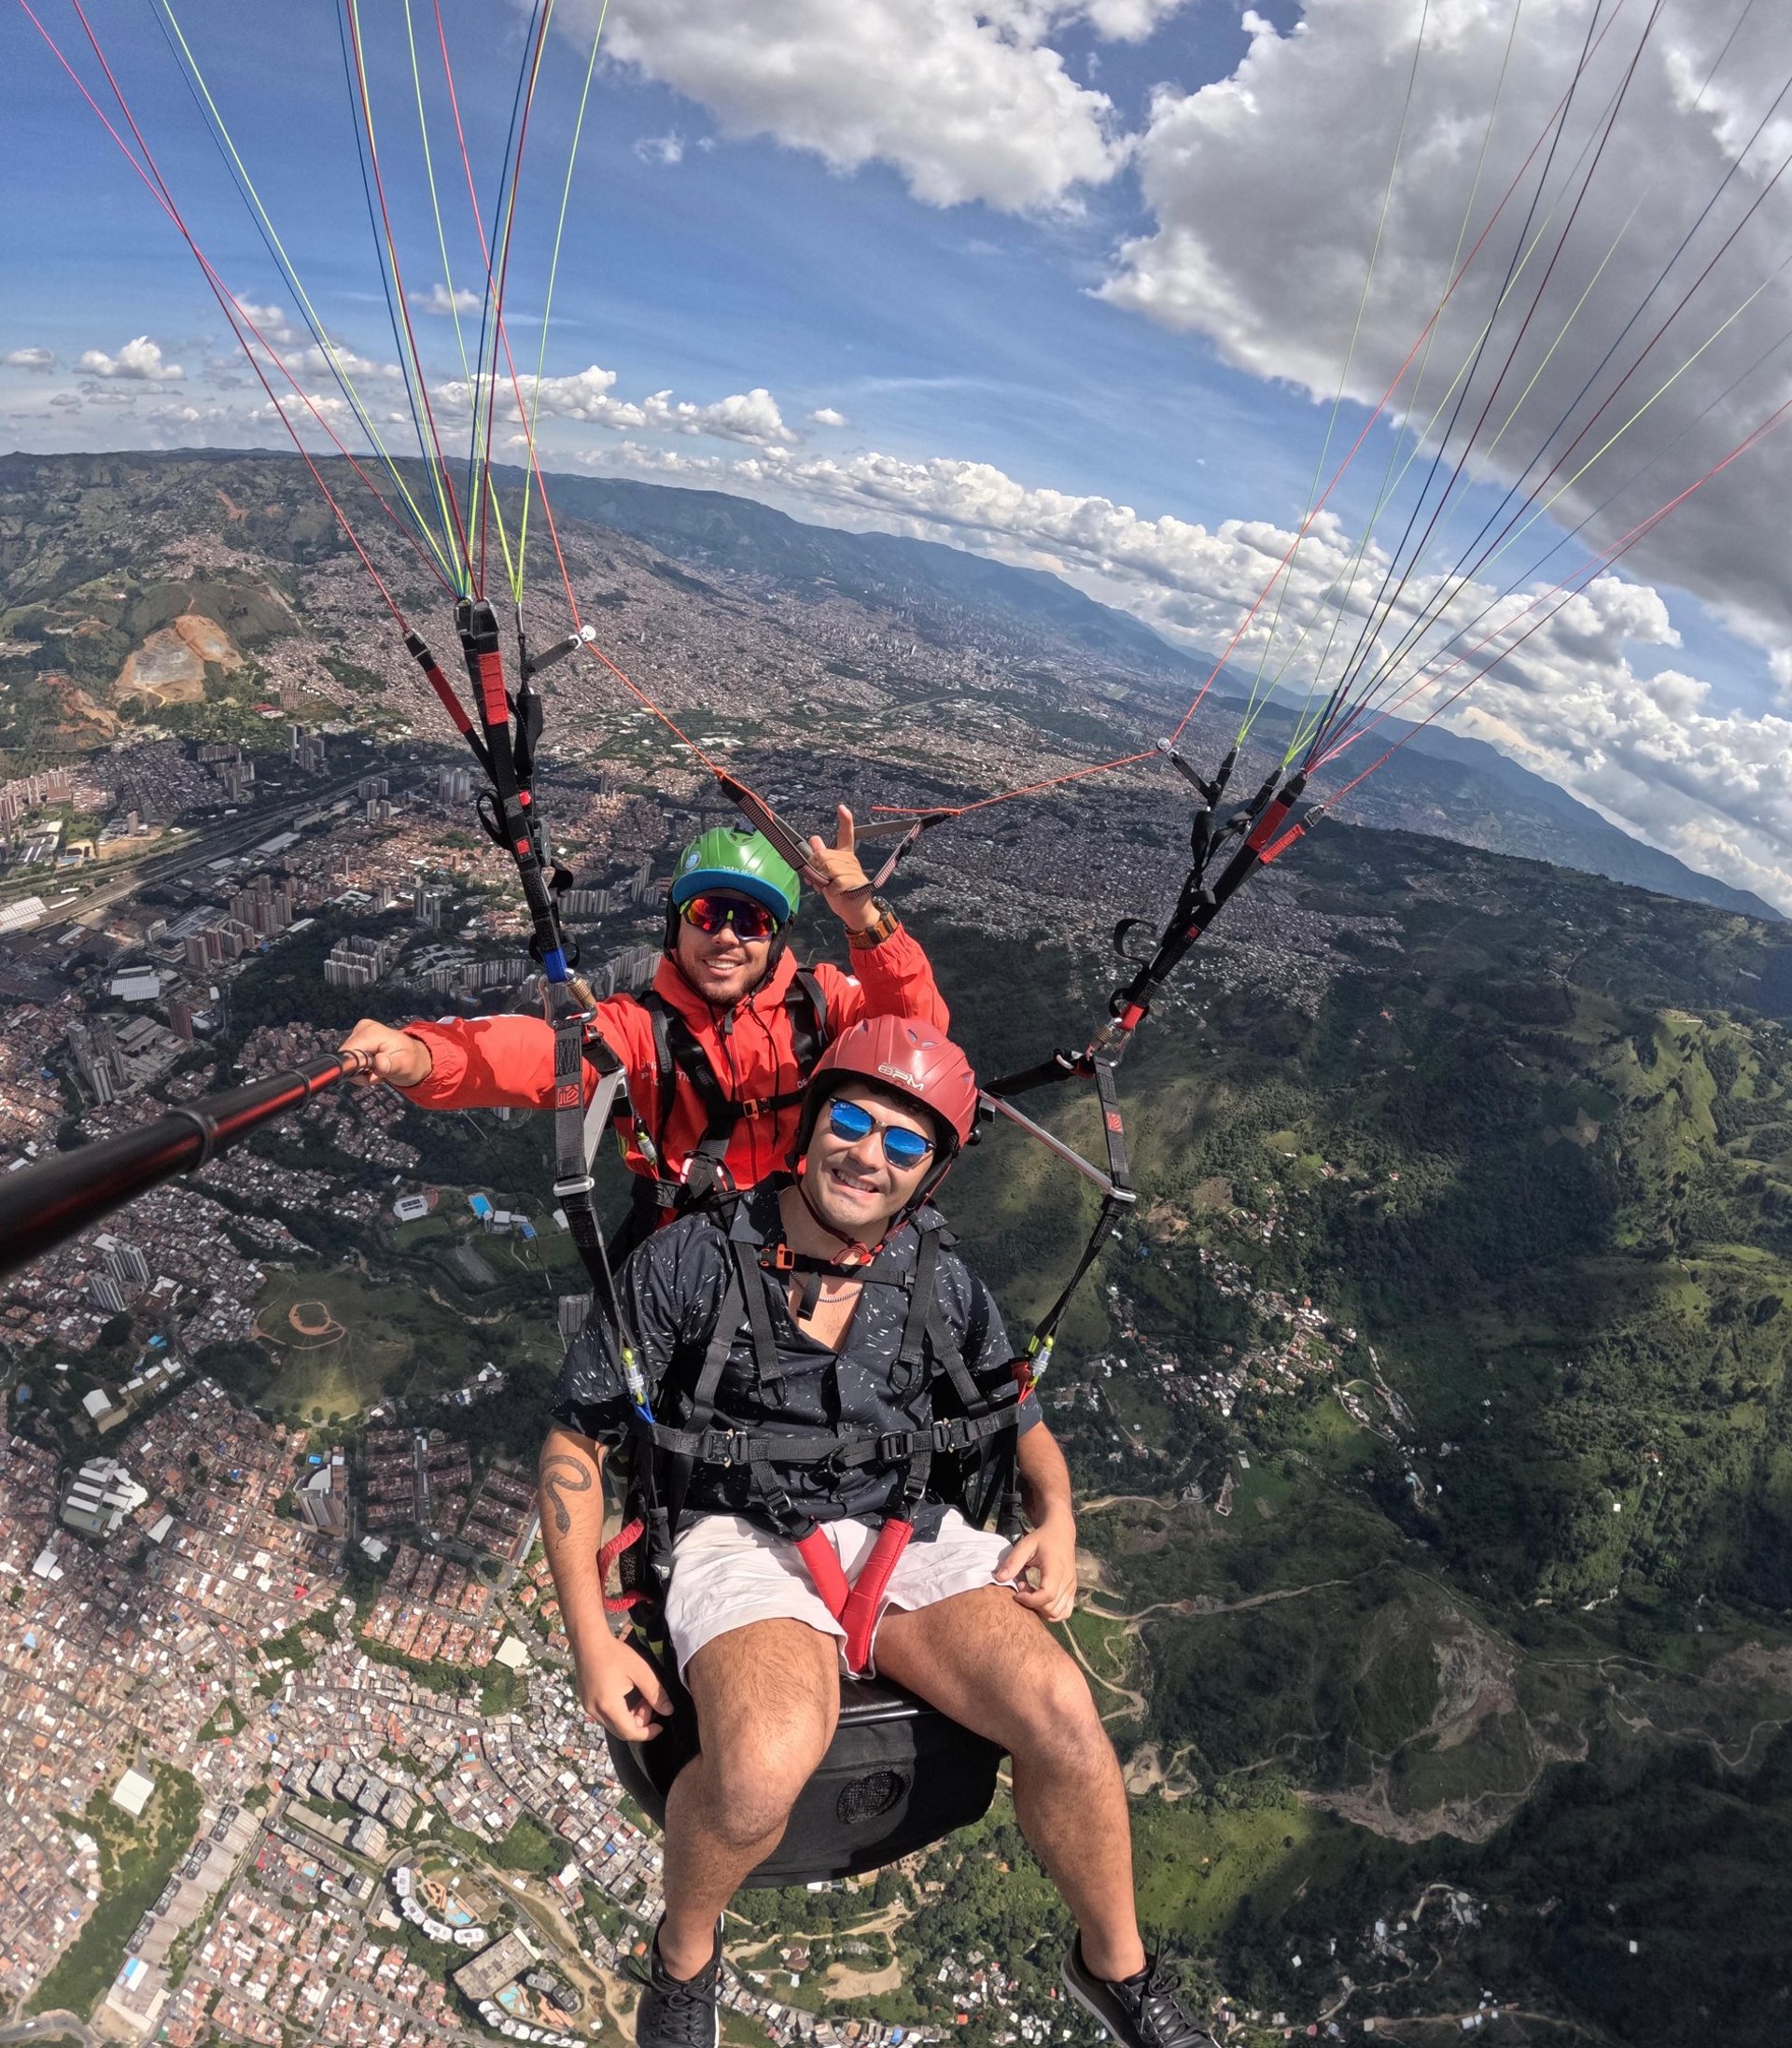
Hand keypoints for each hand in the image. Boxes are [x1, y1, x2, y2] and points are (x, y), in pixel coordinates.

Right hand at [338, 1019, 432, 1087]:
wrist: (415, 1058)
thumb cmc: (411, 1062)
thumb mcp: (404, 1066)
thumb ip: (390, 1065)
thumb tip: (379, 1063)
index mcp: (372, 1032)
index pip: (349, 1053)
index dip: (356, 1068)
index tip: (372, 1074)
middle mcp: (363, 1028)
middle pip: (347, 1057)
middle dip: (360, 1071)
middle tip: (379, 1073)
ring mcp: (359, 1032)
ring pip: (348, 1061)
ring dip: (362, 1072)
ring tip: (379, 1070)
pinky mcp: (357, 1039)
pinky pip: (351, 1060)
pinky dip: (362, 1069)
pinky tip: (375, 1067)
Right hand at [573, 1634, 674, 1741]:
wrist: (588, 1641)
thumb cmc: (615, 1654)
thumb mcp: (640, 1671)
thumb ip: (655, 1693)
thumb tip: (668, 1711)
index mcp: (609, 1706)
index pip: (630, 1732)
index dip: (647, 1733)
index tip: (660, 1726)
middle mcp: (595, 1712)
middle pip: (621, 1731)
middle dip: (639, 1723)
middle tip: (648, 1703)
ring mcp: (588, 1707)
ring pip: (613, 1724)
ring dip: (629, 1717)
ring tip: (640, 1697)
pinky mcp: (586, 1702)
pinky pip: (605, 1716)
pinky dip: (619, 1712)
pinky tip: (626, 1695)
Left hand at [804, 804, 876, 926]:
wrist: (856, 911)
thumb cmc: (841, 892)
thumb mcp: (828, 873)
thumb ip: (822, 857)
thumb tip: (814, 839)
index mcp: (845, 855)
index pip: (846, 834)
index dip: (845, 820)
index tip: (841, 808)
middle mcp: (850, 859)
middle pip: (822, 855)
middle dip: (815, 869)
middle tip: (818, 881)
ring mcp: (853, 870)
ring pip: (826, 868)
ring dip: (821, 881)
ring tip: (826, 887)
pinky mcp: (853, 882)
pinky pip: (832, 883)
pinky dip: (829, 891)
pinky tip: (835, 893)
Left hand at [996, 1510, 1077, 1623]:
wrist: (1061, 1533)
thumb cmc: (1042, 1539)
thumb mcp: (1025, 1545)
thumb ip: (1013, 1561)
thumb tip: (999, 1579)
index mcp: (1056, 1569)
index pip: (1047, 1595)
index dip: (1030, 1600)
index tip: (1017, 1592)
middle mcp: (1068, 1581)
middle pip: (1051, 1608)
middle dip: (1032, 1604)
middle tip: (1022, 1588)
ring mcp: (1071, 1588)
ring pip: (1057, 1613)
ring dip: (1040, 1609)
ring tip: (1031, 1592)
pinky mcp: (1072, 1591)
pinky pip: (1064, 1612)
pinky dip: (1051, 1612)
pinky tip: (1040, 1599)